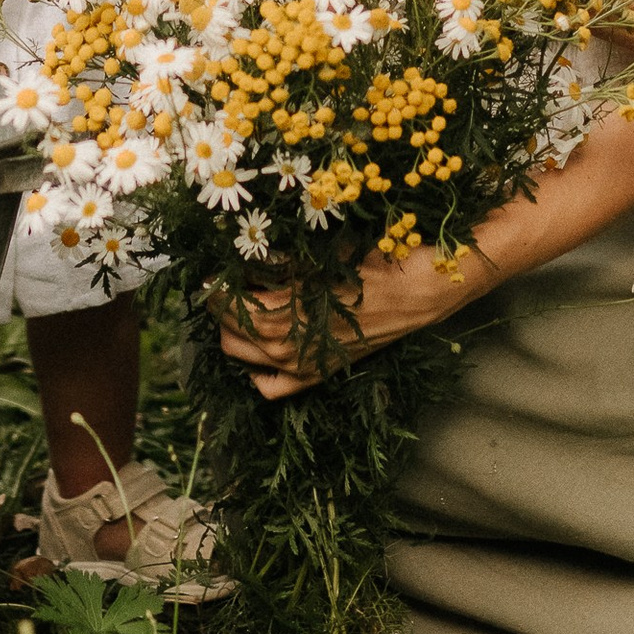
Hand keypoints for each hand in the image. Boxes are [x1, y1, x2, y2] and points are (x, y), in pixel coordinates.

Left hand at [214, 238, 489, 399]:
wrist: (423, 290)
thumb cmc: (375, 259)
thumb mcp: (324, 249)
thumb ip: (282, 255)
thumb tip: (245, 246)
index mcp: (291, 313)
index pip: (232, 307)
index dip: (215, 290)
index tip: (210, 271)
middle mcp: (293, 347)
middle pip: (232, 336)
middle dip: (223, 311)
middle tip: (226, 284)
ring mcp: (306, 366)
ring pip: (246, 360)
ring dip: (236, 334)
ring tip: (241, 306)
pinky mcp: (320, 374)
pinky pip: (273, 386)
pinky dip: (259, 371)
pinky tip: (261, 348)